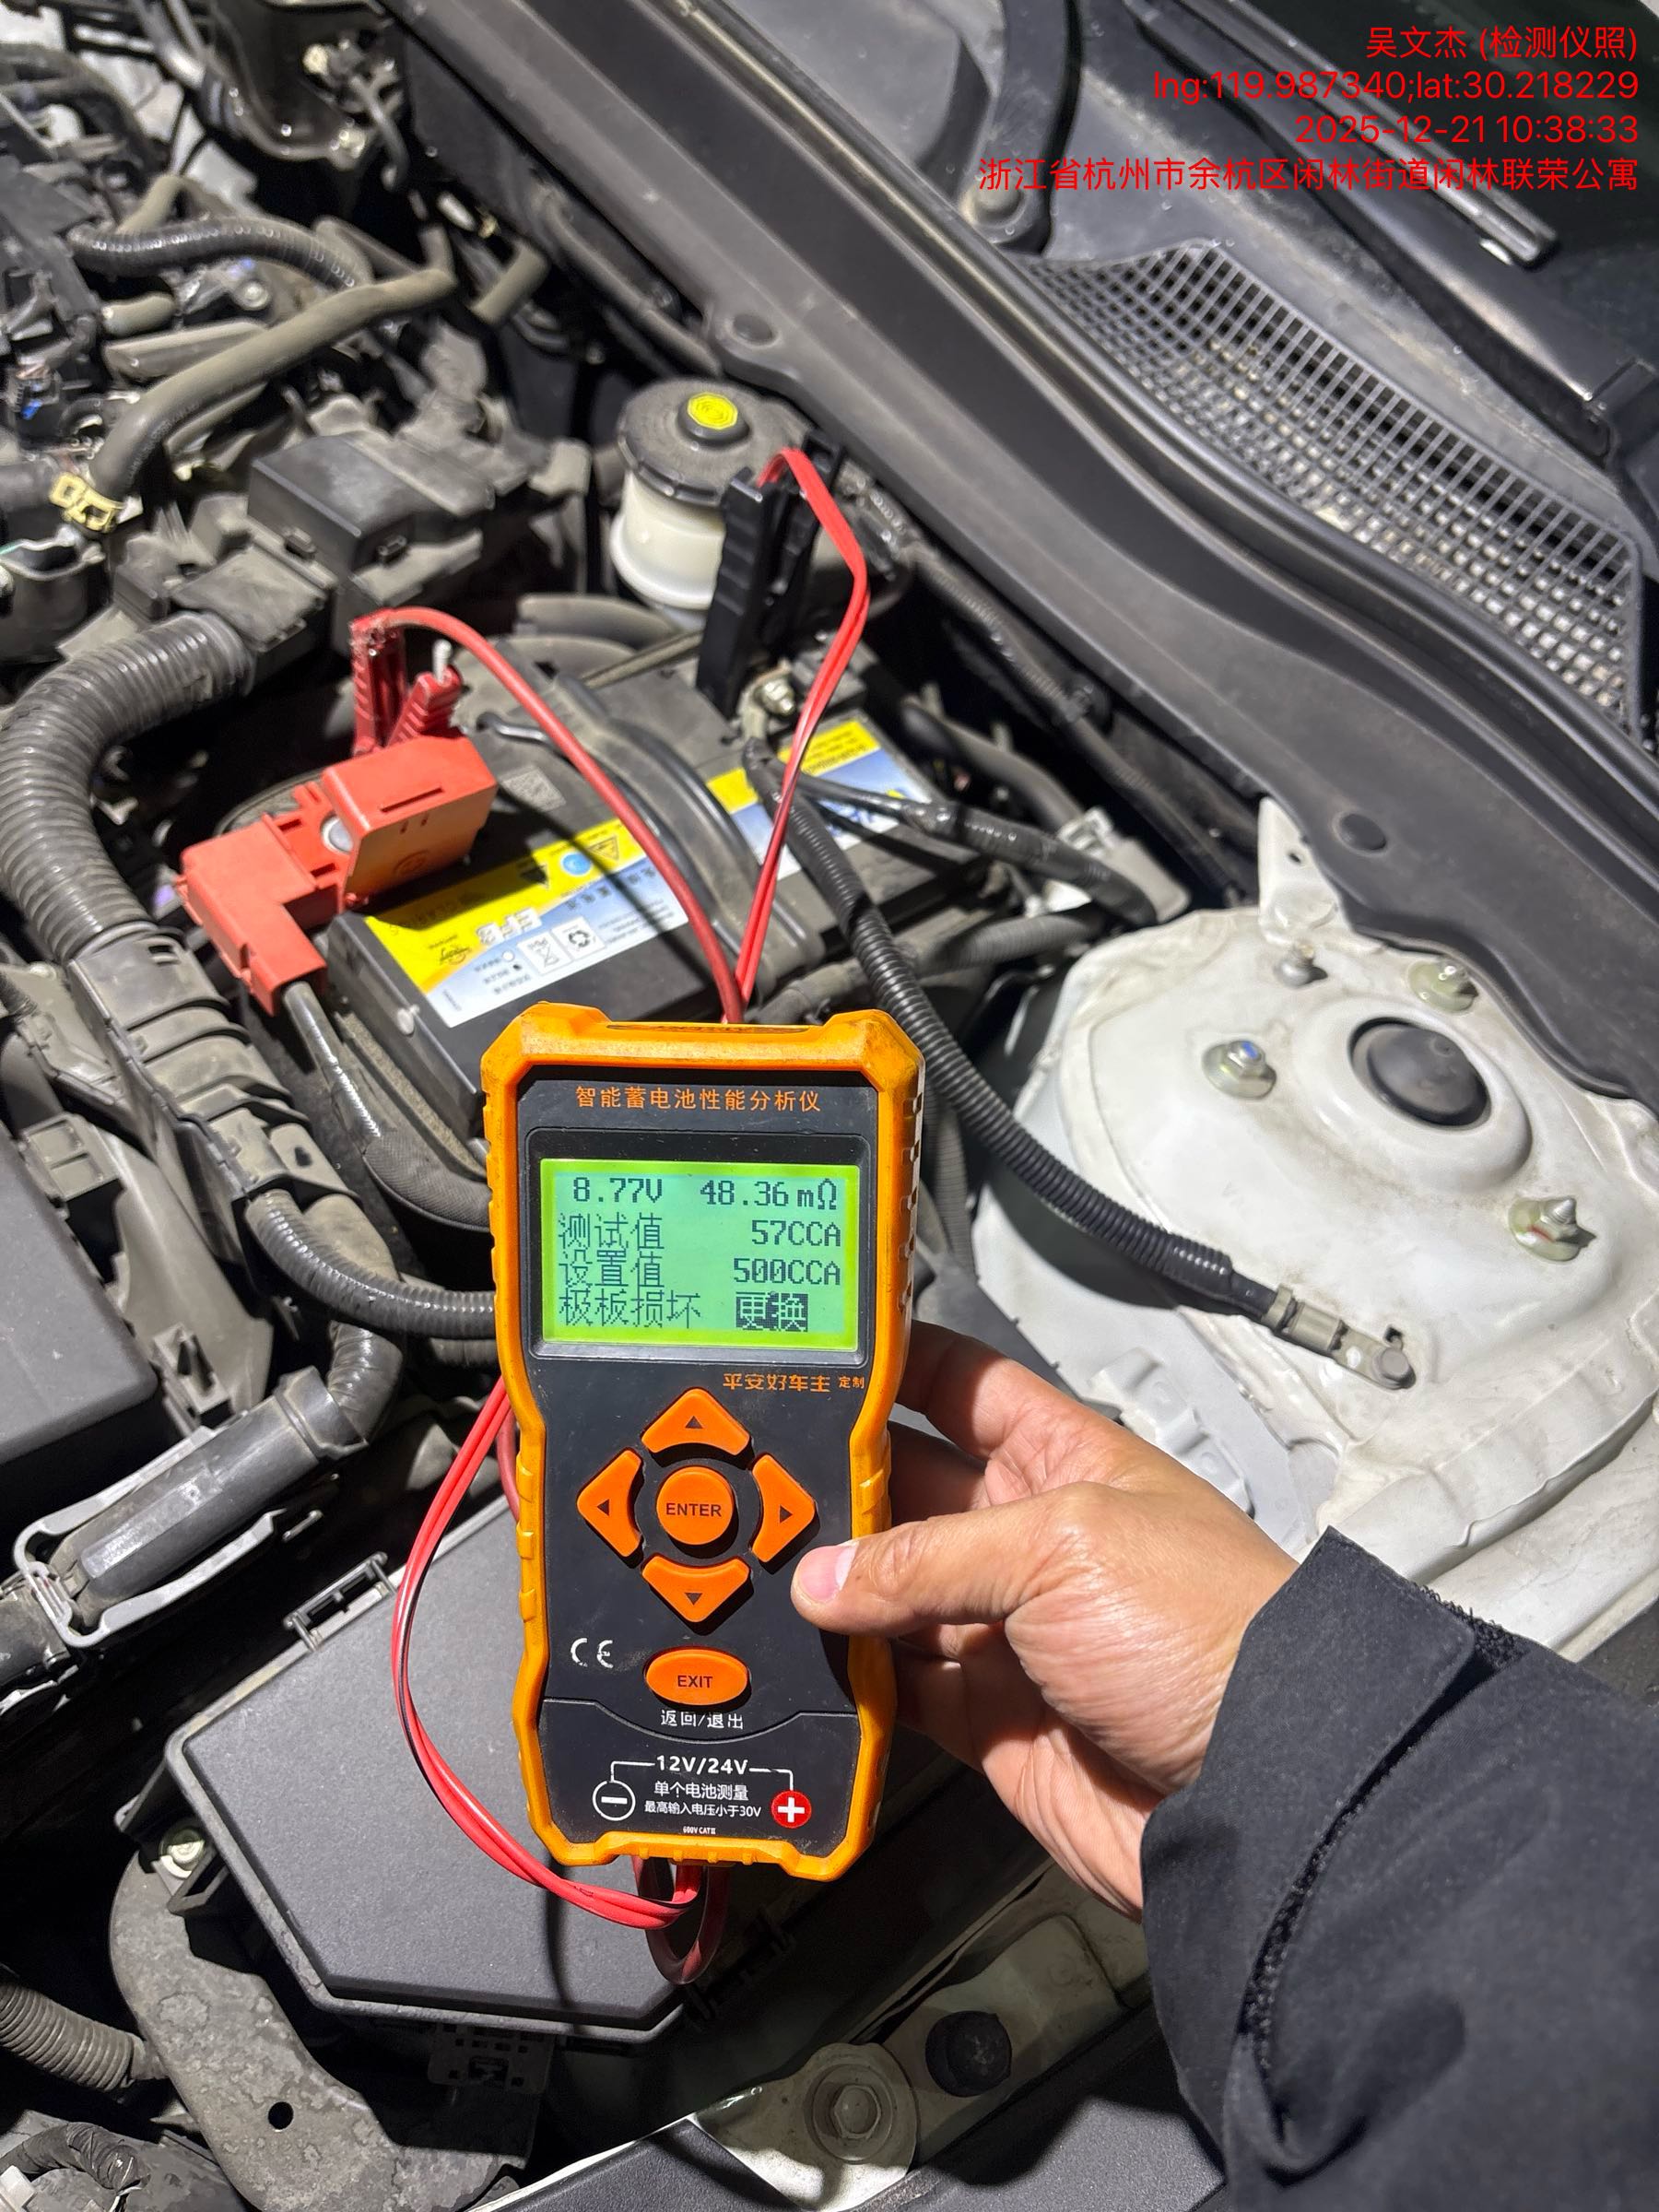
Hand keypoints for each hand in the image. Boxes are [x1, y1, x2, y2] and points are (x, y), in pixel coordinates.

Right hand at [791, 1323, 1293, 1912]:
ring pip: (892, 1593)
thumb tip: (823, 1579)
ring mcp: (1009, 1628)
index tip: (813, 1355)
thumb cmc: (1202, 1630)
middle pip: (910, 1491)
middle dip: (836, 1484)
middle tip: (745, 1478)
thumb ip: (929, 1555)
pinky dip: (852, 1679)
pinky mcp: (990, 1716)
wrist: (1260, 1790)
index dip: (895, 1365)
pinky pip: (901, 1687)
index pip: (964, 1385)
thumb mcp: (1060, 1549)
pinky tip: (798, 1658)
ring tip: (749, 1566)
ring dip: (832, 1588)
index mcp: (1064, 1460)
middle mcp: (1030, 1536)